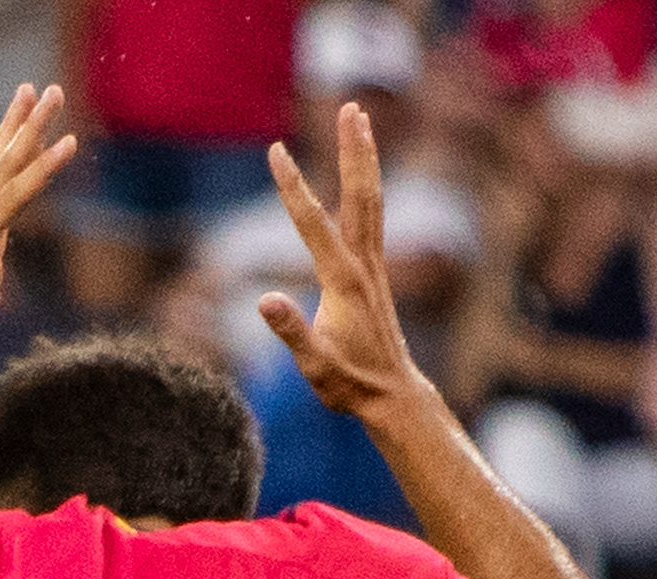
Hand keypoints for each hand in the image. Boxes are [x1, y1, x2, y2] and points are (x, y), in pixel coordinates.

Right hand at [258, 106, 426, 423]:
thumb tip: (264, 299)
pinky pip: (373, 217)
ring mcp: (373, 265)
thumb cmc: (349, 383)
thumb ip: (291, 331)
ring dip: (365, 158)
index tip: (277, 152)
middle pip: (359, 194)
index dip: (292, 186)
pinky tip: (363, 175)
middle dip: (352, 150)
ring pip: (371, 199)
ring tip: (361, 121)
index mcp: (343, 280)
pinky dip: (367, 186)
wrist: (392, 394)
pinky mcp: (375, 273)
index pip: (312, 223)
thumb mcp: (313, 364)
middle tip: (350, 106)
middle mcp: (363, 264)